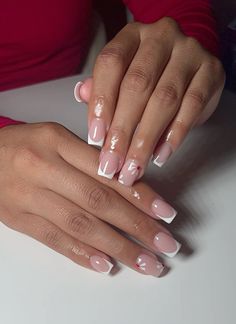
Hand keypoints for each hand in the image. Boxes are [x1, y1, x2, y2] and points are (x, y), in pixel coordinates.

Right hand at [0, 122, 180, 277]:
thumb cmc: (21, 147)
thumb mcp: (55, 138)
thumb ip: (90, 160)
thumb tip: (130, 187)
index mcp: (57, 141)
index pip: (107, 172)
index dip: (140, 195)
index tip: (166, 214)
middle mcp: (44, 167)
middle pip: (99, 201)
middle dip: (138, 227)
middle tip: (166, 246)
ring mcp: (29, 196)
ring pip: (80, 224)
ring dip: (117, 247)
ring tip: (145, 263)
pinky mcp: (18, 219)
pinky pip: (54, 239)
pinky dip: (82, 254)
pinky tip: (106, 265)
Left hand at [74, 17, 224, 185]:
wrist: (192, 65)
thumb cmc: (152, 74)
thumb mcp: (123, 76)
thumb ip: (103, 87)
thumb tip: (81, 94)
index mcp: (132, 35)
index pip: (111, 64)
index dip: (101, 102)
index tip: (95, 138)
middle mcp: (161, 37)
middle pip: (137, 85)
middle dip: (122, 130)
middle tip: (113, 162)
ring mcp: (190, 52)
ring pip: (164, 99)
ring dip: (146, 139)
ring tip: (133, 166)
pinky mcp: (211, 72)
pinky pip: (191, 107)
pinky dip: (174, 135)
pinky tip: (160, 155)